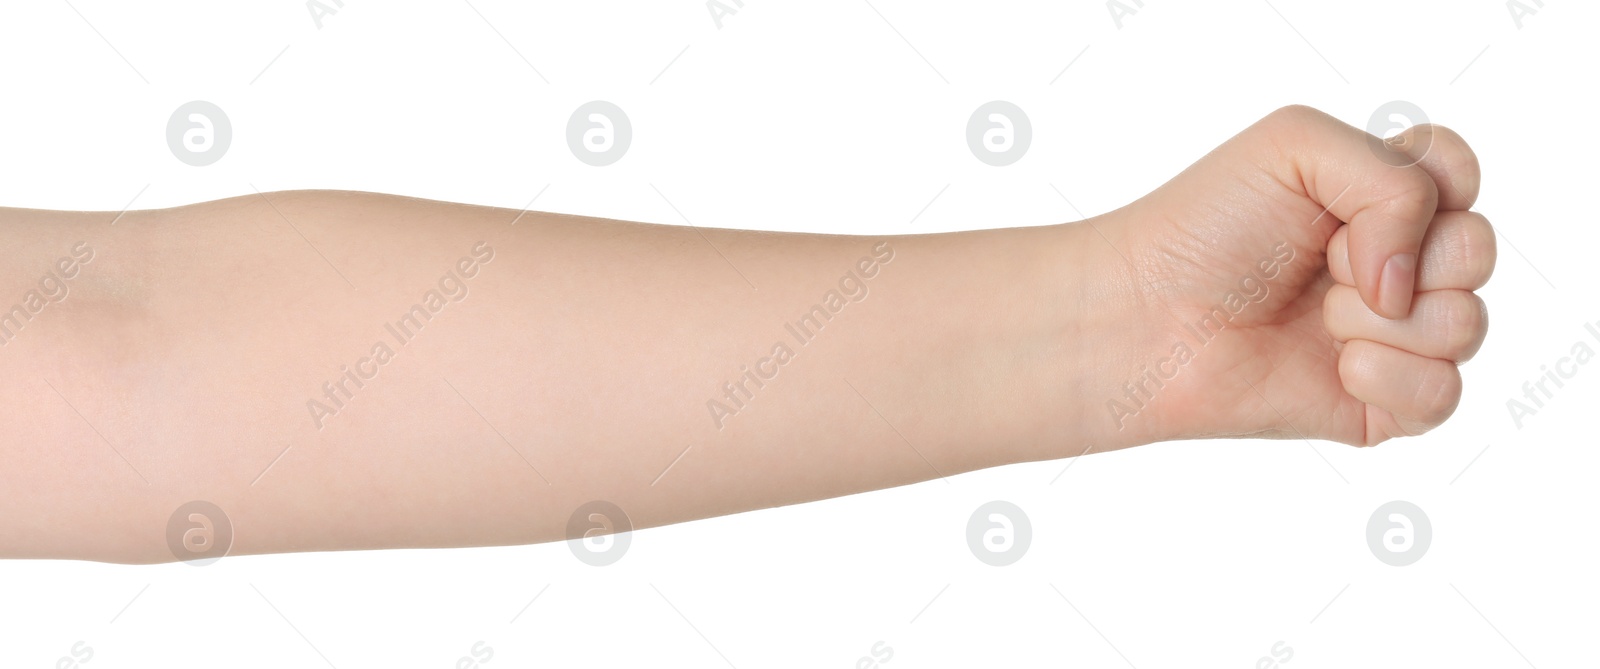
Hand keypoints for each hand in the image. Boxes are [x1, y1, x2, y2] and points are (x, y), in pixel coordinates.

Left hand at [1090, 106, 1493, 446]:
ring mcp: (1393, 339)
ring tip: (1314, 318)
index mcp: (1380, 200)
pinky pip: (1445, 393)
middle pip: (1477, 250)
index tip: (1342, 205)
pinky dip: (1387, 374)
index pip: (1461, 176)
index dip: (1423, 188)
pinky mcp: (1382, 404)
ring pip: (1465, 324)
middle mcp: (1396, 267)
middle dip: (1401, 253)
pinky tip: (1333, 366)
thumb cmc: (1204, 229)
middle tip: (1320, 264)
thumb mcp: (1298, 145)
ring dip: (1381, 318)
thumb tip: (1410, 278)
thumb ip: (1398, 175)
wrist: (1148, 318)